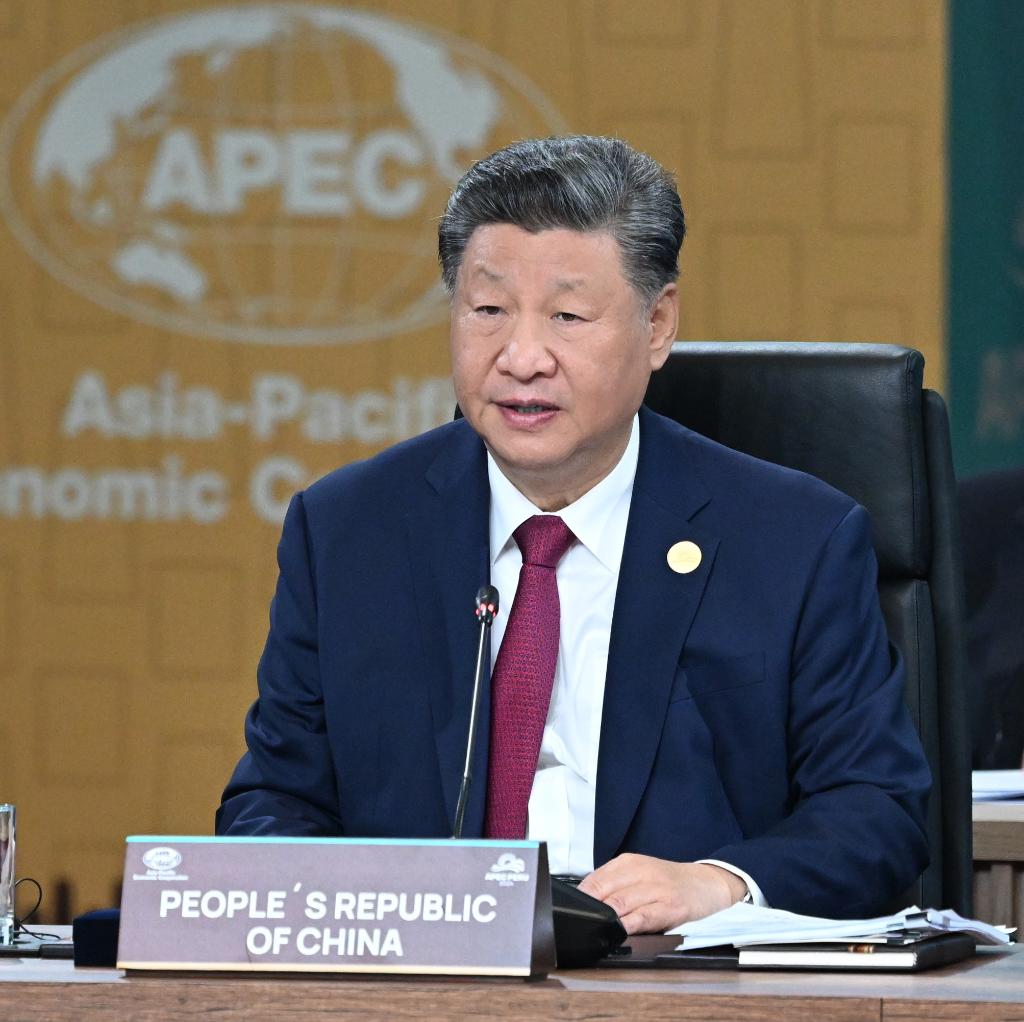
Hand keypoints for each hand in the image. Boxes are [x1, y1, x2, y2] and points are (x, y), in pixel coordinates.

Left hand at [577, 854, 747, 933]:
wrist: (705, 882)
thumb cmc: (668, 881)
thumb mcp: (639, 874)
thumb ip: (614, 884)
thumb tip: (584, 902)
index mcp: (628, 863)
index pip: (594, 880)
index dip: (579, 899)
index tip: (569, 912)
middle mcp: (641, 872)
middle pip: (604, 892)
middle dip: (588, 910)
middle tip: (577, 924)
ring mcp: (656, 889)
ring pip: (620, 904)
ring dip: (604, 918)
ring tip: (593, 929)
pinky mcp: (671, 907)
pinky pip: (643, 917)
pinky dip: (628, 926)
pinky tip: (619, 932)